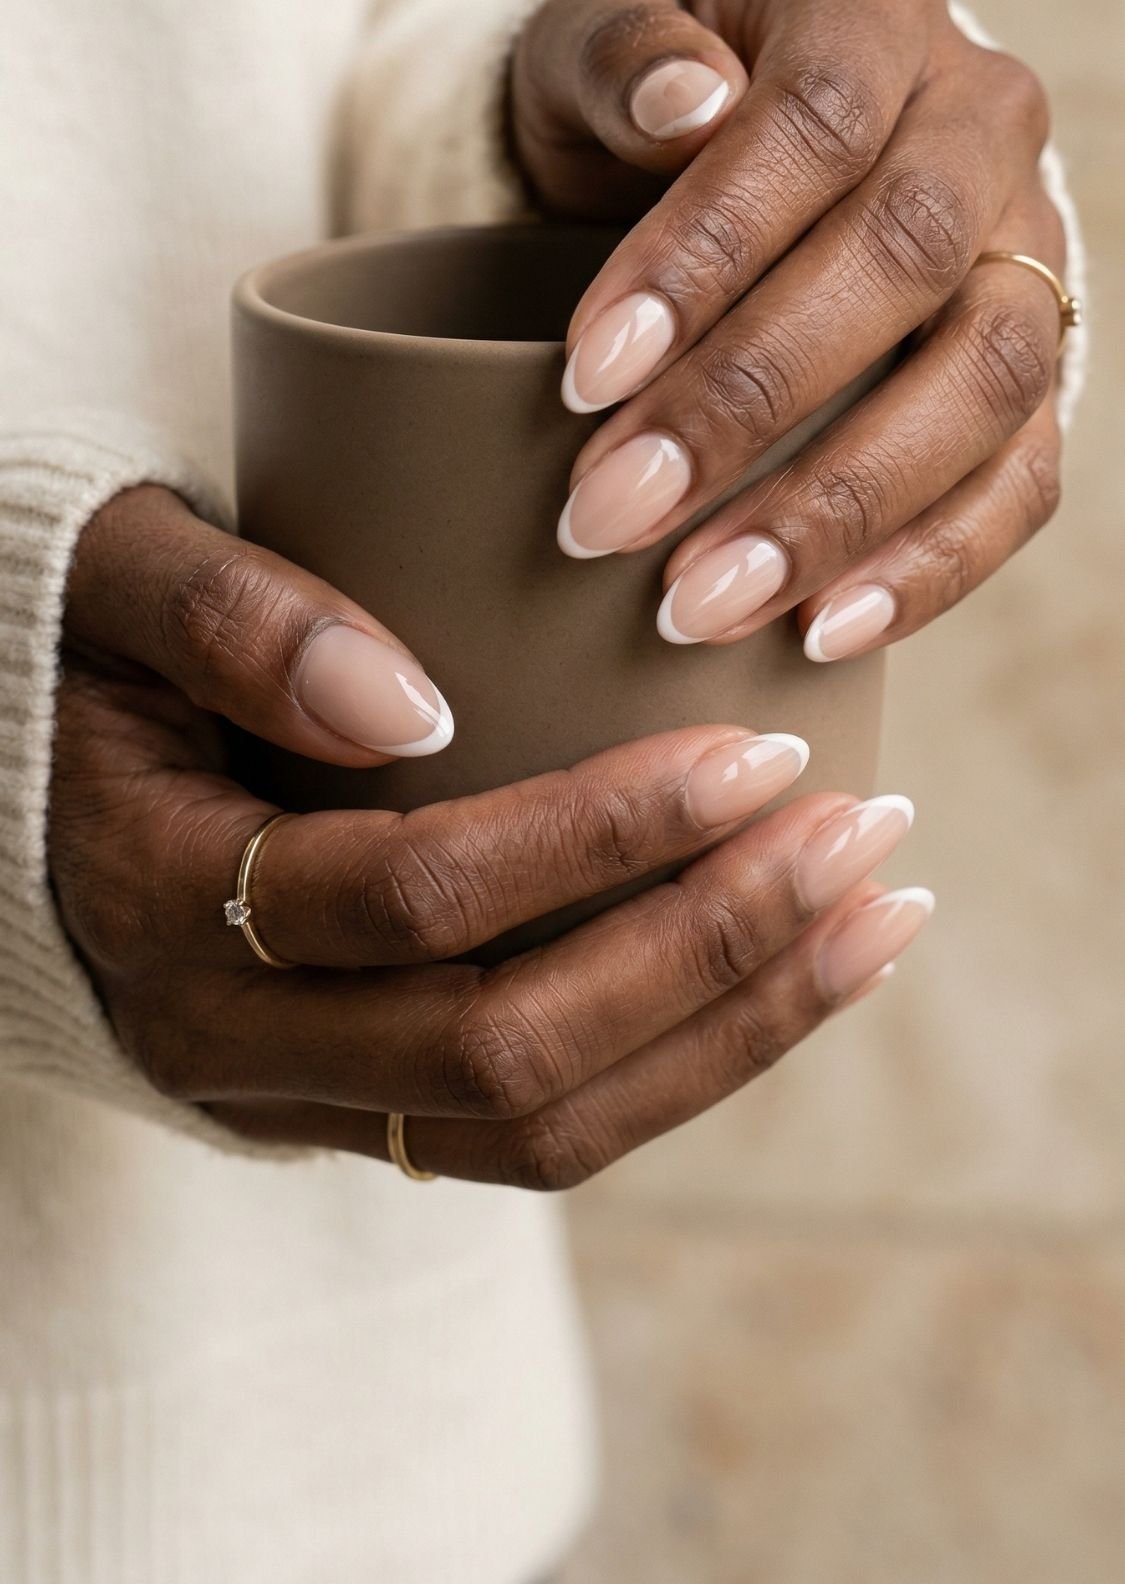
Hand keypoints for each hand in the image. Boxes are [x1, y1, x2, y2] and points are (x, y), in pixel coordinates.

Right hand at [52, 484, 927, 1184]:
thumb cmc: (98, 651)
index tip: (762, 750)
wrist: (54, 786)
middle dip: (707, 951)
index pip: (411, 898)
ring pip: (542, 1129)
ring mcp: (302, 1097)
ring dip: (730, 1031)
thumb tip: (407, 703)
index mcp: (161, 900)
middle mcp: (227, 1040)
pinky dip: (688, 1062)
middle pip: (500, 1052)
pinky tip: (799, 968)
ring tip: (878, 915)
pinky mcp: (369, 1107)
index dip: (598, 836)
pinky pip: (543, 1130)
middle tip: (861, 833)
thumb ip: (227, 612)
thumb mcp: (117, 582)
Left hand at [511, 0, 1065, 658]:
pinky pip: (1022, 479)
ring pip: (984, 381)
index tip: (581, 375)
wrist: (720, 146)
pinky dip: (929, 566)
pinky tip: (819, 634)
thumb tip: (685, 103)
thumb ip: (618, 52)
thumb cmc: (637, 103)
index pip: (815, 123)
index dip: (705, 254)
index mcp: (875, 9)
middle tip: (609, 516)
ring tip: (699, 603)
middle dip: (750, 404)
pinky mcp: (1037, 371)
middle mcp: (981, 120)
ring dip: (838, 506)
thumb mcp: (588, 44)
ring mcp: (1028, 252)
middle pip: (907, 260)